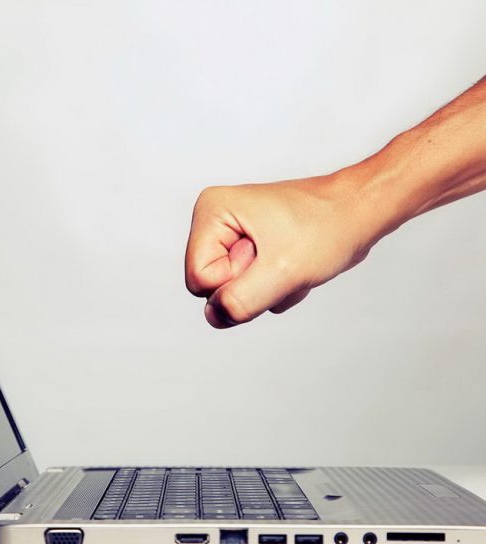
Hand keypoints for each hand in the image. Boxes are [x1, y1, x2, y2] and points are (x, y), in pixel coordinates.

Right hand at [185, 174, 384, 327]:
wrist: (360, 213)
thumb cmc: (327, 228)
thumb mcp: (281, 271)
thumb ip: (239, 301)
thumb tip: (215, 316)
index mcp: (211, 211)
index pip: (199, 280)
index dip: (236, 282)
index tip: (267, 258)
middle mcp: (216, 220)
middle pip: (213, 286)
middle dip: (252, 286)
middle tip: (281, 261)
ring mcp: (233, 235)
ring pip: (234, 291)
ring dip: (268, 288)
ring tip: (291, 260)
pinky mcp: (250, 248)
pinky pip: (251, 288)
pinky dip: (276, 285)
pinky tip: (294, 263)